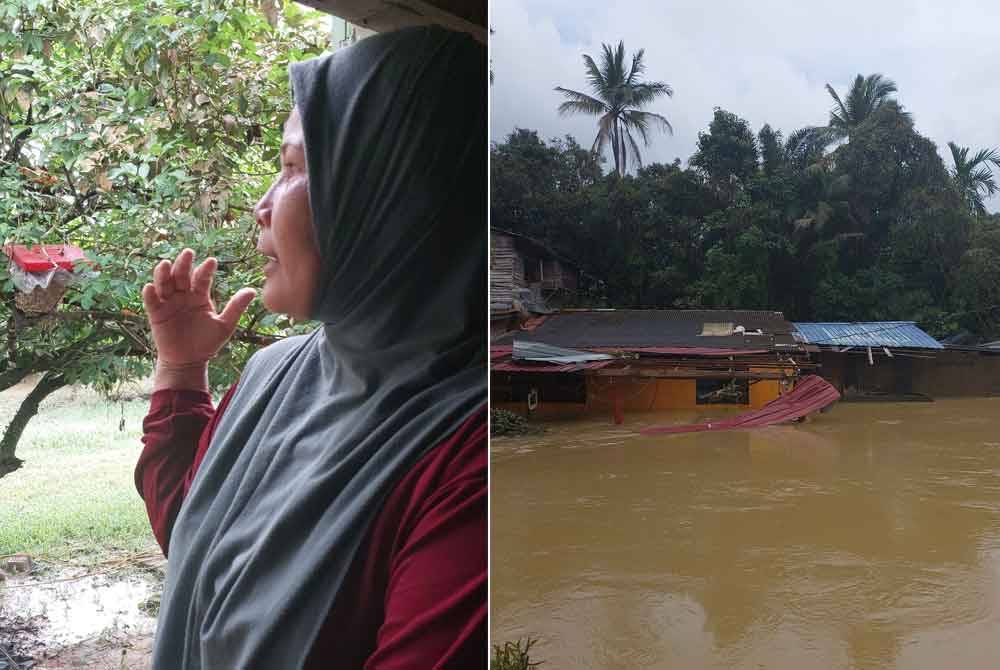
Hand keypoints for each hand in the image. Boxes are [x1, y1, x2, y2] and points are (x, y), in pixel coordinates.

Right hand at [142, 249, 255, 366]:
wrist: (189, 361)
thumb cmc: (207, 342)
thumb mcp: (225, 325)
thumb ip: (236, 307)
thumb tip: (252, 290)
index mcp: (200, 296)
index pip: (202, 279)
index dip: (206, 270)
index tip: (212, 261)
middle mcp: (183, 295)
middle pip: (182, 275)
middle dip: (184, 264)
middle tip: (188, 253)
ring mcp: (169, 303)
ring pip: (164, 284)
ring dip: (163, 274)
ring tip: (165, 264)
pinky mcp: (156, 314)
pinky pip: (152, 302)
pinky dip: (150, 294)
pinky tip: (150, 287)